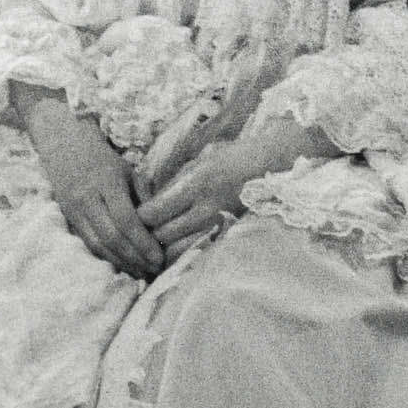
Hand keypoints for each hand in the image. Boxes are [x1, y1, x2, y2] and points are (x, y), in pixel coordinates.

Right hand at [14, 84, 167, 279]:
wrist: (62, 144)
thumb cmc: (102, 157)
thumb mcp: (128, 170)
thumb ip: (143, 197)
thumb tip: (158, 227)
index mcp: (106, 183)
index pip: (126, 220)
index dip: (143, 243)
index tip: (160, 257)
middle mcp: (87, 198)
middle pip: (112, 237)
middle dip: (135, 258)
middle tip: (154, 271)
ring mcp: (74, 210)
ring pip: (97, 245)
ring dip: (121, 263)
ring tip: (140, 273)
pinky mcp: (68, 219)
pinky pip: (88, 243)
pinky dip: (105, 258)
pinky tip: (121, 265)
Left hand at [136, 117, 336, 257]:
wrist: (274, 164)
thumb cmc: (235, 156)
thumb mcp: (200, 161)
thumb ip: (176, 183)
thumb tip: (151, 201)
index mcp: (196, 183)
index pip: (153, 212)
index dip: (139, 218)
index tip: (133, 215)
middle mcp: (206, 206)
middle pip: (161, 235)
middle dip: (147, 237)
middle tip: (139, 235)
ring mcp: (218, 222)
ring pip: (178, 247)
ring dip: (163, 249)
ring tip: (154, 246)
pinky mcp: (227, 231)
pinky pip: (197, 248)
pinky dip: (183, 251)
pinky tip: (178, 249)